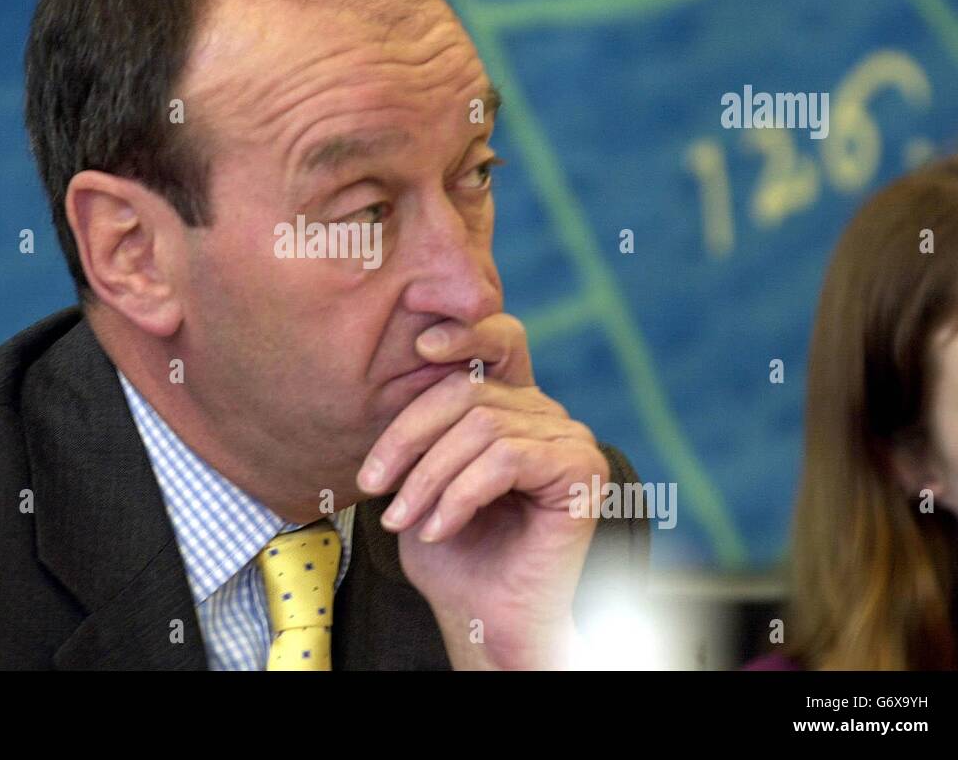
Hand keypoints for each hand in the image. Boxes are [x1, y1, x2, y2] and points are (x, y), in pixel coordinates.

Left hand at [356, 313, 607, 669]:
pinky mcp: (583, 471)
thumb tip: (384, 385)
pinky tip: (440, 528)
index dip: (456, 338)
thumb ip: (417, 432)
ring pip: (483, 426)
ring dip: (429, 477)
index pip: (478, 357)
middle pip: (469, 391)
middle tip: (373, 486)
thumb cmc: (454, 555)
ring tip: (403, 518)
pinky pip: (507, 459)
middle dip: (409, 437)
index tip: (414, 349)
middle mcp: (546, 415)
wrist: (488, 619)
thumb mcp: (418, 481)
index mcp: (512, 407)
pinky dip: (461, 494)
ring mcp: (570, 440)